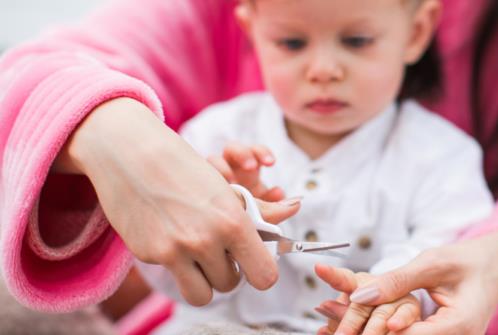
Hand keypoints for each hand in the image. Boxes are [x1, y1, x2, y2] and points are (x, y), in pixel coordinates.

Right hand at [53, 98, 300, 305]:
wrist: (131, 154)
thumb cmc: (186, 169)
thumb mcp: (226, 189)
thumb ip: (260, 210)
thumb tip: (294, 207)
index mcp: (233, 223)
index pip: (264, 275)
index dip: (260, 272)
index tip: (253, 264)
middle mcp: (206, 241)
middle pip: (231, 284)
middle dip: (227, 270)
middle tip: (220, 250)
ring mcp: (175, 251)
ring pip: (202, 295)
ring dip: (204, 280)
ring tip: (200, 257)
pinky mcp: (150, 255)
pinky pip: (173, 276)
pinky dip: (176, 264)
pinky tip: (170, 236)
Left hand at [315, 233, 497, 334]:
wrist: (493, 266)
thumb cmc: (465, 260)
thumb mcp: (431, 263)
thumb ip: (396, 281)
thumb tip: (358, 295)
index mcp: (459, 325)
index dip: (376, 333)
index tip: (343, 329)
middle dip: (369, 334)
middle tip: (330, 329)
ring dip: (374, 332)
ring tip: (334, 328)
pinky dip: (386, 331)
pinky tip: (359, 325)